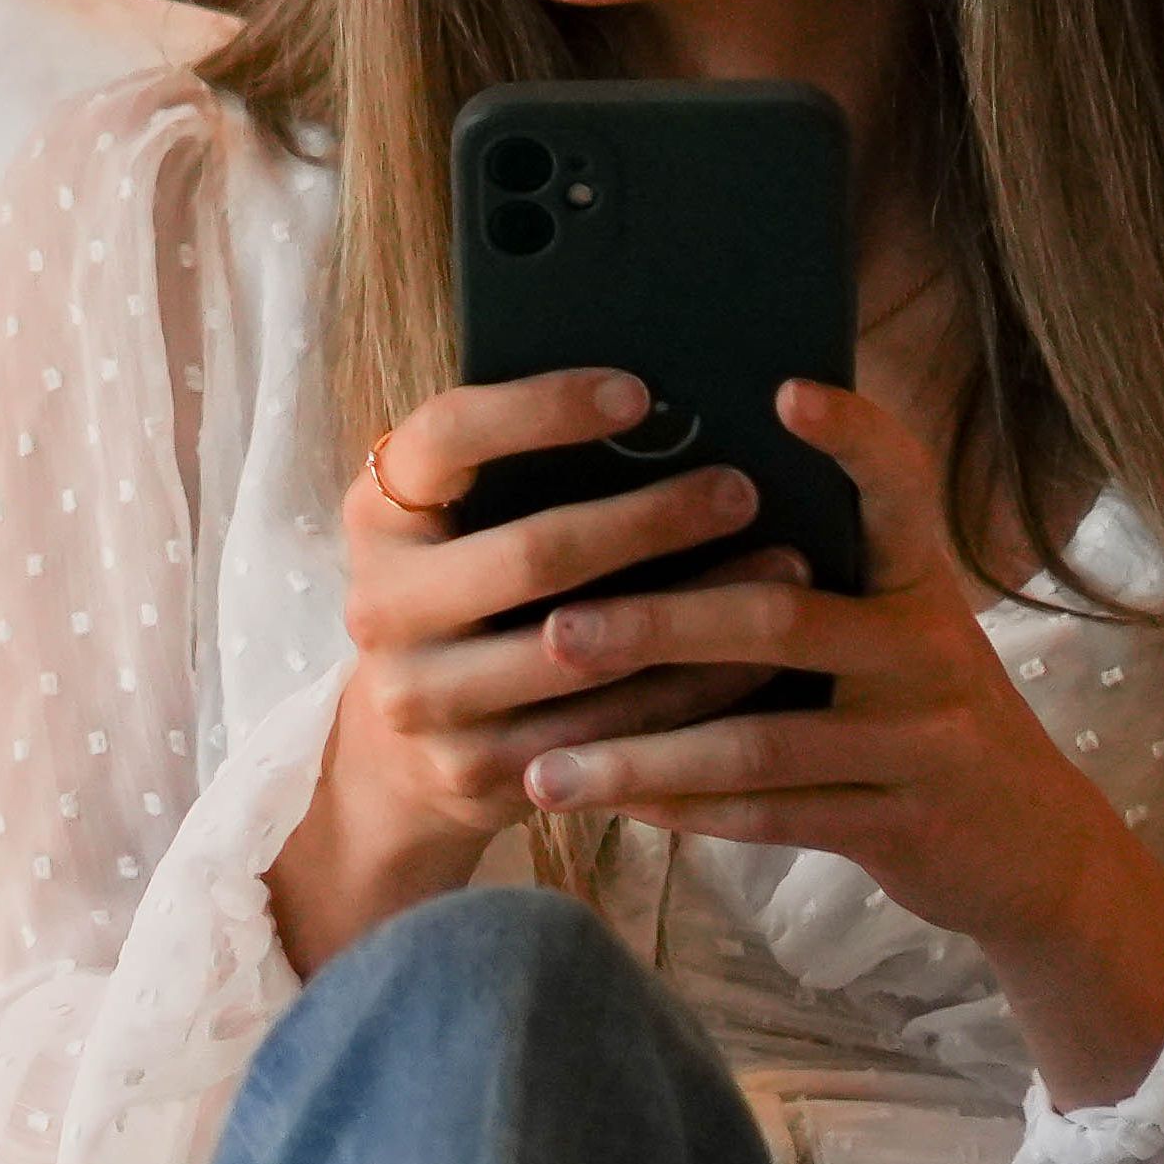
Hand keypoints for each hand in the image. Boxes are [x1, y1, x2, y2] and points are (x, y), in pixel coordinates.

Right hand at [267, 365, 810, 973]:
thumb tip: (669, 403)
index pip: (449, 435)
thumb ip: (521, 470)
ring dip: (698, 609)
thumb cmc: (467, 592)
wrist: (400, 751)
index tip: (640, 393)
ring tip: (787, 567)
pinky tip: (762, 656)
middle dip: (649, 520)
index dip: (542, 408)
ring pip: (584, 652)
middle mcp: (381, 604)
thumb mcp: (458, 522)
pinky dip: (694, 692)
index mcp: (376, 512)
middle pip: (532, 554)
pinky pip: (608, 731)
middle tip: (742, 490)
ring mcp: (422, 697)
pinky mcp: (476, 770)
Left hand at [509, 379, 1163, 1105]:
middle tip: (554, 632)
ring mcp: (924, 741)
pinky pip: (772, 817)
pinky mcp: (904, 825)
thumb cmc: (916, 710)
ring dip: (642, 755)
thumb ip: (808, 577)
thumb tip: (652, 511)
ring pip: (760, 744)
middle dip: (658, 626)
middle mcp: (931, 648)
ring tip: (544, 769)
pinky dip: (683, 813)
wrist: (1031, 847)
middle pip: (781, 621)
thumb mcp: (891, 629)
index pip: (899, 486)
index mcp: (920, 579)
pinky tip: (607, 807)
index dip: (852, 434)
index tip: (783, 389)